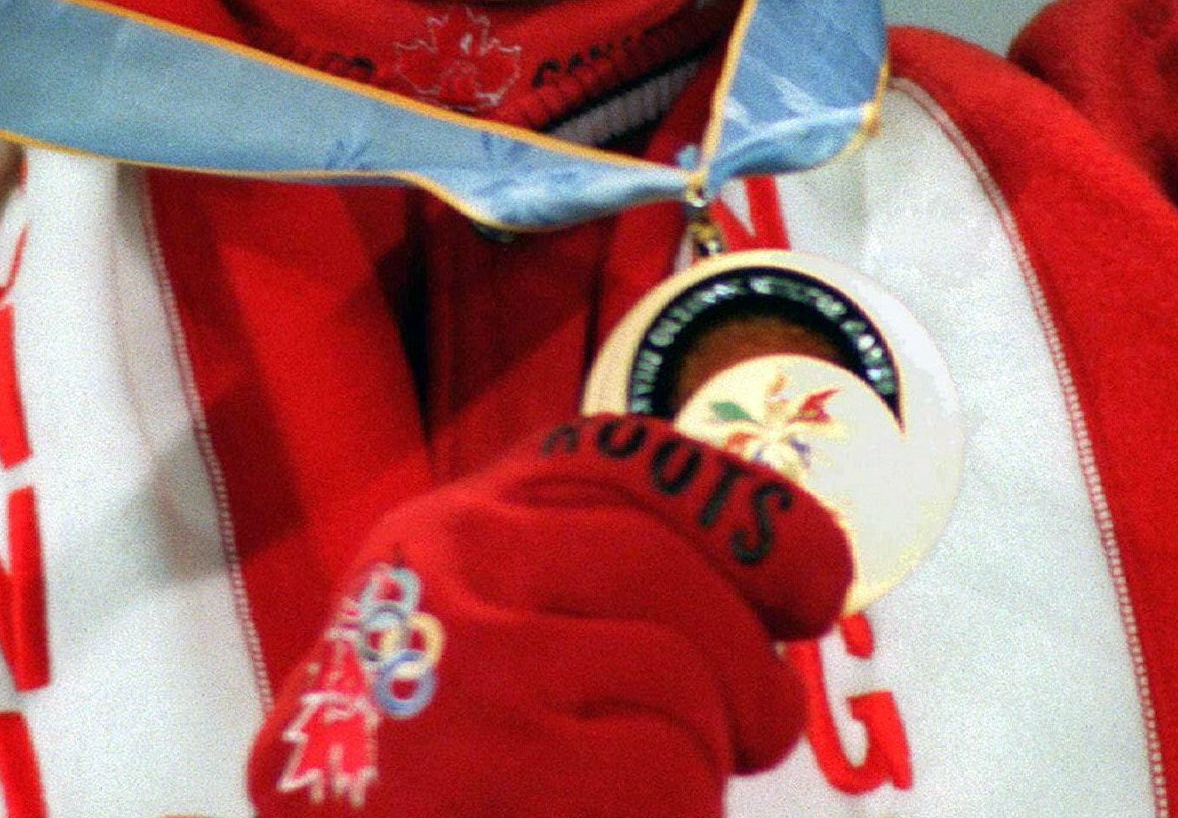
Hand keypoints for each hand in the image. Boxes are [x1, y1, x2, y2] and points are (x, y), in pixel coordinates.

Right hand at [248, 412, 852, 816]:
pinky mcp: (482, 771)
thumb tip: (783, 571)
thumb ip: (588, 575)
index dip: (749, 513)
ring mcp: (465, 664)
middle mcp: (456, 563)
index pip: (627, 458)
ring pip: (679, 688)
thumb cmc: (427, 756)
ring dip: (697, 770)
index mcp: (463, 520)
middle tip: (750, 737)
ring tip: (641, 800)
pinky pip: (660, 783)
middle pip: (673, 576)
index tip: (815, 584)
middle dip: (748, 672)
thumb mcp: (486, 623)